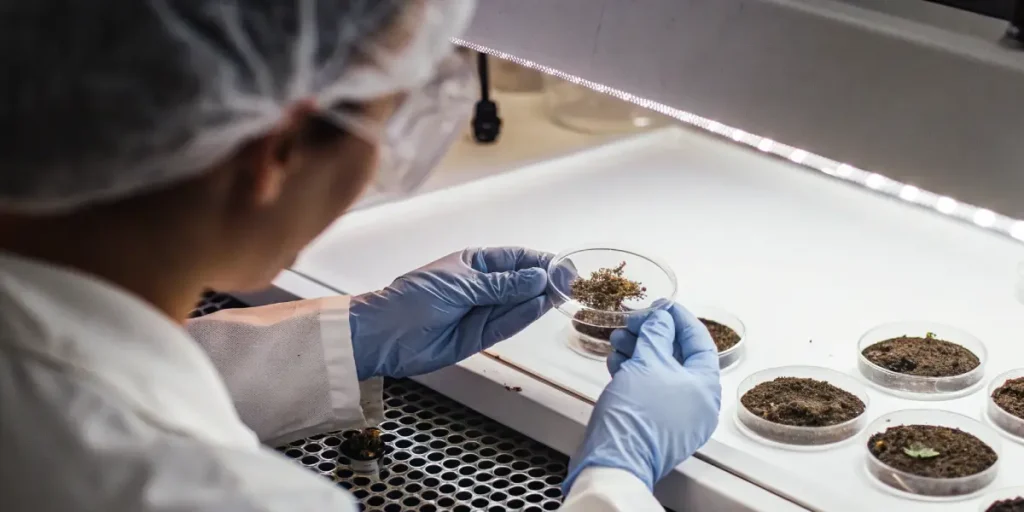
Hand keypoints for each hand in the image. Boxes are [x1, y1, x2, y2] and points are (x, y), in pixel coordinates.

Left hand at [349, 247, 553, 379]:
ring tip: (562, 292)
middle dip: (546, 280)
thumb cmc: (412, 299)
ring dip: (540, 298)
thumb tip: (537, 277)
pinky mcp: (480, 336)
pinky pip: (508, 324)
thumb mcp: (460, 285)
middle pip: (522, 282)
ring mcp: (482, 311)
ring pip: (519, 304)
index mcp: (474, 263)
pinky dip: (525, 316)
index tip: (562, 265)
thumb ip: (501, 284)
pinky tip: (543, 305)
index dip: (541, 261)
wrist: (385, 335)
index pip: (516, 259)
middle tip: (570, 281)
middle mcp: (482, 286)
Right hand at [564, 302, 720, 491]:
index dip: (679, 318)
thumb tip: (663, 318)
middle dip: (652, 335)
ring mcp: (677, 416)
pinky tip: (616, 361)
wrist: (614, 459)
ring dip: (639, 351)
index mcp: (706, 387)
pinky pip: (650, 389)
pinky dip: (635, 372)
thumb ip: (658, 332)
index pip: (699, 341)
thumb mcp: (648, 361)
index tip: (660, 305)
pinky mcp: (656, 424)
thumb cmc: (637, 413)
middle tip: (632, 322)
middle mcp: (697, 402)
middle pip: (678, 356)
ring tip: (618, 339)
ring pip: (661, 372)